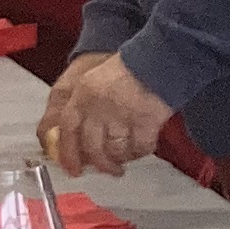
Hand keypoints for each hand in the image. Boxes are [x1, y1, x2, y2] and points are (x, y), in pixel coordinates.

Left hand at [40, 52, 172, 177]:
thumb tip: (75, 138)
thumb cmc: (130, 68)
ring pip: (116, 151)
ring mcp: (122, 116)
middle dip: (100, 163)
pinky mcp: (146, 122)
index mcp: (83, 95)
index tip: (73, 168)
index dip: (68, 154)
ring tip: (126, 158)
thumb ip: (82, 107)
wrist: (162, 58)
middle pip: (92, 147)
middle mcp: (98, 107)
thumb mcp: (94, 81)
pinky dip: (141, 151)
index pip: (67, 130)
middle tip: (108, 169)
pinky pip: (140, 147)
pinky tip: (142, 147)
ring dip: (121, 159)